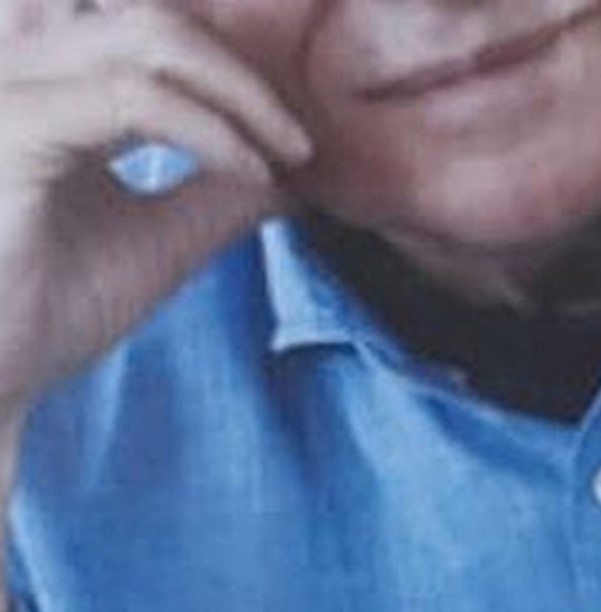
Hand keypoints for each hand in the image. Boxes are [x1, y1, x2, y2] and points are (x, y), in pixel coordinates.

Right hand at [0, 0, 311, 418]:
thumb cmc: (40, 319)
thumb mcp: (155, 244)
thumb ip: (216, 197)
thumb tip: (295, 172)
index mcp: (40, 90)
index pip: (143, 34)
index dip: (227, 67)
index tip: (291, 135)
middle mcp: (14, 74)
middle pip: (149, 18)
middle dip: (240, 69)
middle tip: (297, 138)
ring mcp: (6, 93)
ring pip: (145, 35)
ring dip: (237, 89)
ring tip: (284, 150)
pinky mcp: (10, 128)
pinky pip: (133, 97)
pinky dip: (210, 130)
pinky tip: (249, 172)